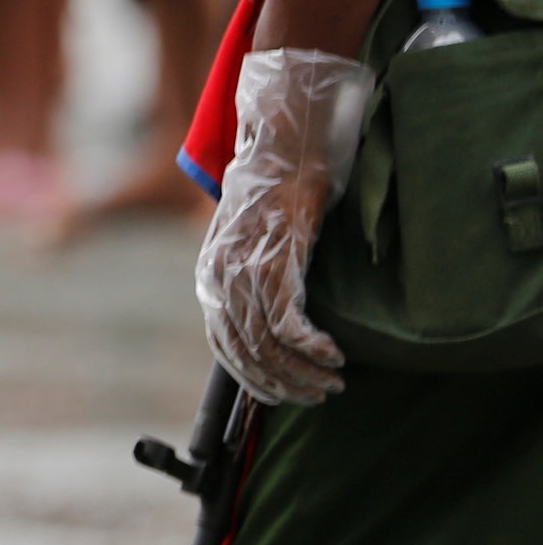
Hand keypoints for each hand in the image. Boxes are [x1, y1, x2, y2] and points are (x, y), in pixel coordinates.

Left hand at [197, 46, 367, 403]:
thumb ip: (250, 279)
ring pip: (268, 342)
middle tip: (318, 394)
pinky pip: (289, 320)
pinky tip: (334, 355)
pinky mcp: (276, 259)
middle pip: (246, 352)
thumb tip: (269, 322)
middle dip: (283, 382)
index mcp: (210, 276)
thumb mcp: (249, 242)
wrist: (283, 149)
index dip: (253, 377)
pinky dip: (312, 346)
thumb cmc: (274, 195)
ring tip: (333, 381)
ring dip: (304, 371)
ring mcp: (246, 268)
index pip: (223, 346)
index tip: (282, 395)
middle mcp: (221, 277)